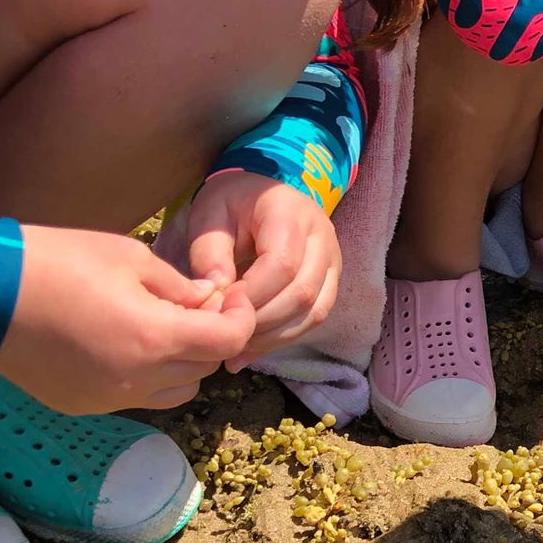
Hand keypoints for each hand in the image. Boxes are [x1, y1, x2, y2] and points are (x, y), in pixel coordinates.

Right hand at [0, 224, 255, 412]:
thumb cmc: (57, 262)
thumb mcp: (129, 257)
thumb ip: (178, 286)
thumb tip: (207, 301)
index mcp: (155, 338)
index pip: (229, 341)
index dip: (240, 317)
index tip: (230, 297)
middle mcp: (138, 379)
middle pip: (206, 368)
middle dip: (211, 337)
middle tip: (197, 306)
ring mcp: (110, 399)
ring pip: (177, 390)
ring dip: (184, 363)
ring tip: (163, 328)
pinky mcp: (84, 405)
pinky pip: (137, 397)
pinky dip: (147, 376)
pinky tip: (124, 344)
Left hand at [176, 172, 341, 369]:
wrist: (264, 192)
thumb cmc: (232, 202)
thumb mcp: (210, 215)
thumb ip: (210, 251)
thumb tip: (216, 295)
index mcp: (292, 214)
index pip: (282, 265)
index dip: (252, 294)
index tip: (218, 307)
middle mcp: (323, 238)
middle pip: (303, 293)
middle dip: (261, 321)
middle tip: (224, 334)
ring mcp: (333, 262)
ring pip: (315, 311)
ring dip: (275, 336)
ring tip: (237, 350)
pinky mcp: (331, 281)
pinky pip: (316, 317)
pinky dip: (284, 337)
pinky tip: (252, 350)